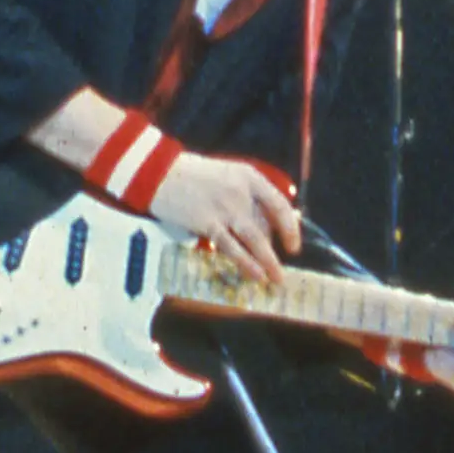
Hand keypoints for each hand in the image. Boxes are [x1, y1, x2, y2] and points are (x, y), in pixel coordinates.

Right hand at [149, 151, 301, 285]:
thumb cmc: (195, 175)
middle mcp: (241, 192)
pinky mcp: (207, 222)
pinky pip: (231, 247)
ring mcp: (224, 208)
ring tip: (275, 279)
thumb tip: (270, 223)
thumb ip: (249, 196)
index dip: (290, 227)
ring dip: (267, 262)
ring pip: (254, 240)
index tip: (293, 245)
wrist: (159, 172)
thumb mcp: (228, 176)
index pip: (279, 204)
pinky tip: (255, 274)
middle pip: (266, 227)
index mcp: (250, 176)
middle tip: (282, 272)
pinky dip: (245, 262)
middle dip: (277, 252)